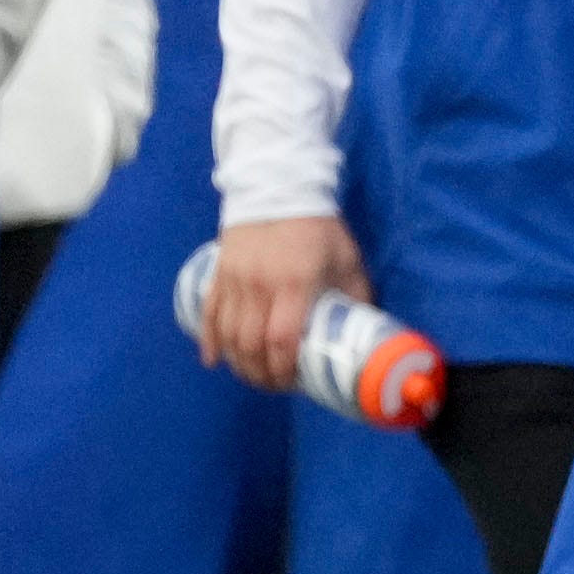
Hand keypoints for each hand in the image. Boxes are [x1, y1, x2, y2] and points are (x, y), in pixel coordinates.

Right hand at [200, 215, 370, 392]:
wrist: (280, 187)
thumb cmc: (319, 228)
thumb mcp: (348, 260)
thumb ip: (355, 296)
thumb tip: (365, 333)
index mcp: (295, 283)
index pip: (282, 339)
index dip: (284, 369)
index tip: (294, 382)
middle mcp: (260, 285)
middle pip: (251, 344)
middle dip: (261, 374)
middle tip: (274, 386)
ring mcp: (235, 280)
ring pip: (228, 334)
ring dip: (238, 363)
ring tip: (253, 376)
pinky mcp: (219, 273)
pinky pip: (209, 313)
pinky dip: (209, 341)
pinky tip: (214, 361)